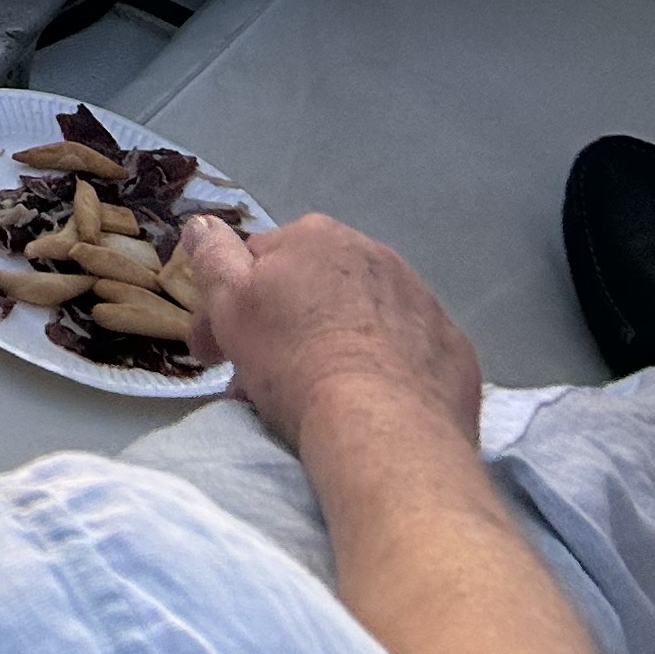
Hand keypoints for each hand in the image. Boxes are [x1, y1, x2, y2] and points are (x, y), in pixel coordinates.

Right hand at [177, 209, 481, 455]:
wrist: (386, 431)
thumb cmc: (296, 364)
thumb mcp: (232, 307)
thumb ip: (213, 258)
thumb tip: (201, 222)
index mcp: (315, 237)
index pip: (259, 259)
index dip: (231, 306)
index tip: (216, 355)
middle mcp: (373, 254)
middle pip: (314, 288)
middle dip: (287, 328)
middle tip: (265, 384)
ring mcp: (421, 299)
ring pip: (363, 317)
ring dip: (338, 343)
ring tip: (322, 399)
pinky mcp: (453, 348)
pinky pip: (410, 350)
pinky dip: (390, 368)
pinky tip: (376, 402)